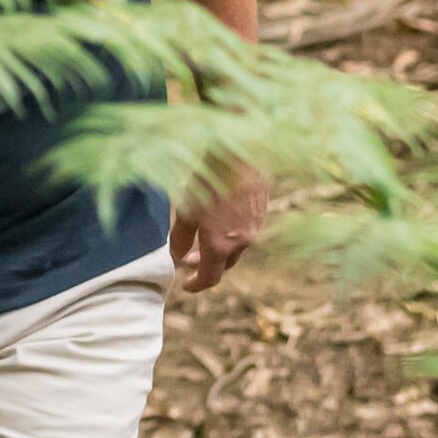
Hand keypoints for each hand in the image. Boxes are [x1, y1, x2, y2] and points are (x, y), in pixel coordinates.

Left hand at [173, 170, 266, 293]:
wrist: (239, 153)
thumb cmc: (207, 181)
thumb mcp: (186, 211)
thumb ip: (180, 239)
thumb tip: (176, 258)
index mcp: (221, 246)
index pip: (210, 278)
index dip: (196, 284)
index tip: (185, 284)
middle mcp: (241, 241)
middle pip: (225, 264)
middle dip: (207, 265)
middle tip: (190, 260)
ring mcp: (254, 226)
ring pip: (236, 246)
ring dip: (220, 247)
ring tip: (204, 235)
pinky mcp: (261, 210)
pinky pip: (245, 229)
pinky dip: (231, 232)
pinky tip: (222, 216)